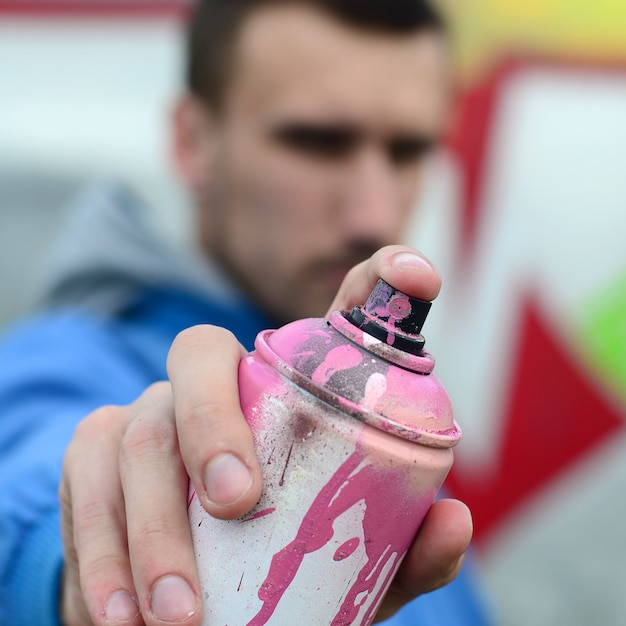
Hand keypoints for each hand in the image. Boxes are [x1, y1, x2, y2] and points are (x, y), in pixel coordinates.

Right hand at [59, 245, 471, 624]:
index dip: (379, 280)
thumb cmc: (280, 558)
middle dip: (213, 420)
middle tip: (236, 501)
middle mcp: (215, 385)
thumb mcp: (344, 555)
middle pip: (201, 355)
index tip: (420, 277)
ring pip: (136, 429)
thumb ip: (396, 543)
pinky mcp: (96, 459)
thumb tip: (451, 518)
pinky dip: (100, 549)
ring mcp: (150, 415)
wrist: (191, 590)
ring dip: (151, 520)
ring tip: (178, 612)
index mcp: (287, 393)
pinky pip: (83, 478)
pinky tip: (117, 614)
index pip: (331, 317)